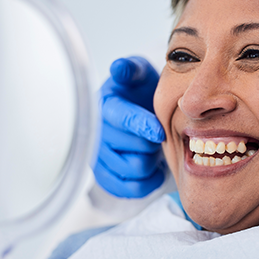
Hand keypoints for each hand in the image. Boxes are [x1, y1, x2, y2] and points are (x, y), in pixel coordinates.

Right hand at [93, 57, 165, 197]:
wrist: (137, 111)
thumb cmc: (139, 92)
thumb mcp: (138, 73)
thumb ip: (131, 69)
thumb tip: (120, 68)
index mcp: (105, 107)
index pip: (123, 119)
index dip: (143, 126)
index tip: (159, 132)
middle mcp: (98, 134)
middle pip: (135, 148)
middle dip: (153, 143)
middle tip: (158, 134)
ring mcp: (99, 158)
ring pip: (135, 169)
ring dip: (151, 160)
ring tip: (153, 148)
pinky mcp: (105, 177)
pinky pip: (130, 189)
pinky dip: (147, 181)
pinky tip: (152, 167)